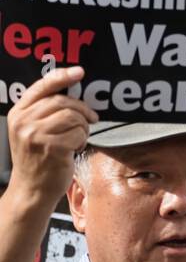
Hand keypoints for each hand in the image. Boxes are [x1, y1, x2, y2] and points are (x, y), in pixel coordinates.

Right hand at [6, 66, 98, 209]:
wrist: (32, 189)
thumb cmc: (38, 158)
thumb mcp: (32, 131)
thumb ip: (45, 111)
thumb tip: (73, 91)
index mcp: (18, 113)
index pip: (42, 87)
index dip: (62, 76)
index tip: (80, 72)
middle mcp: (24, 122)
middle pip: (63, 101)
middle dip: (82, 110)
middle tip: (91, 118)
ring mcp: (36, 135)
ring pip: (74, 117)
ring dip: (83, 128)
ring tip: (76, 139)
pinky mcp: (52, 148)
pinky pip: (79, 133)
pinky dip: (83, 141)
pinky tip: (74, 149)